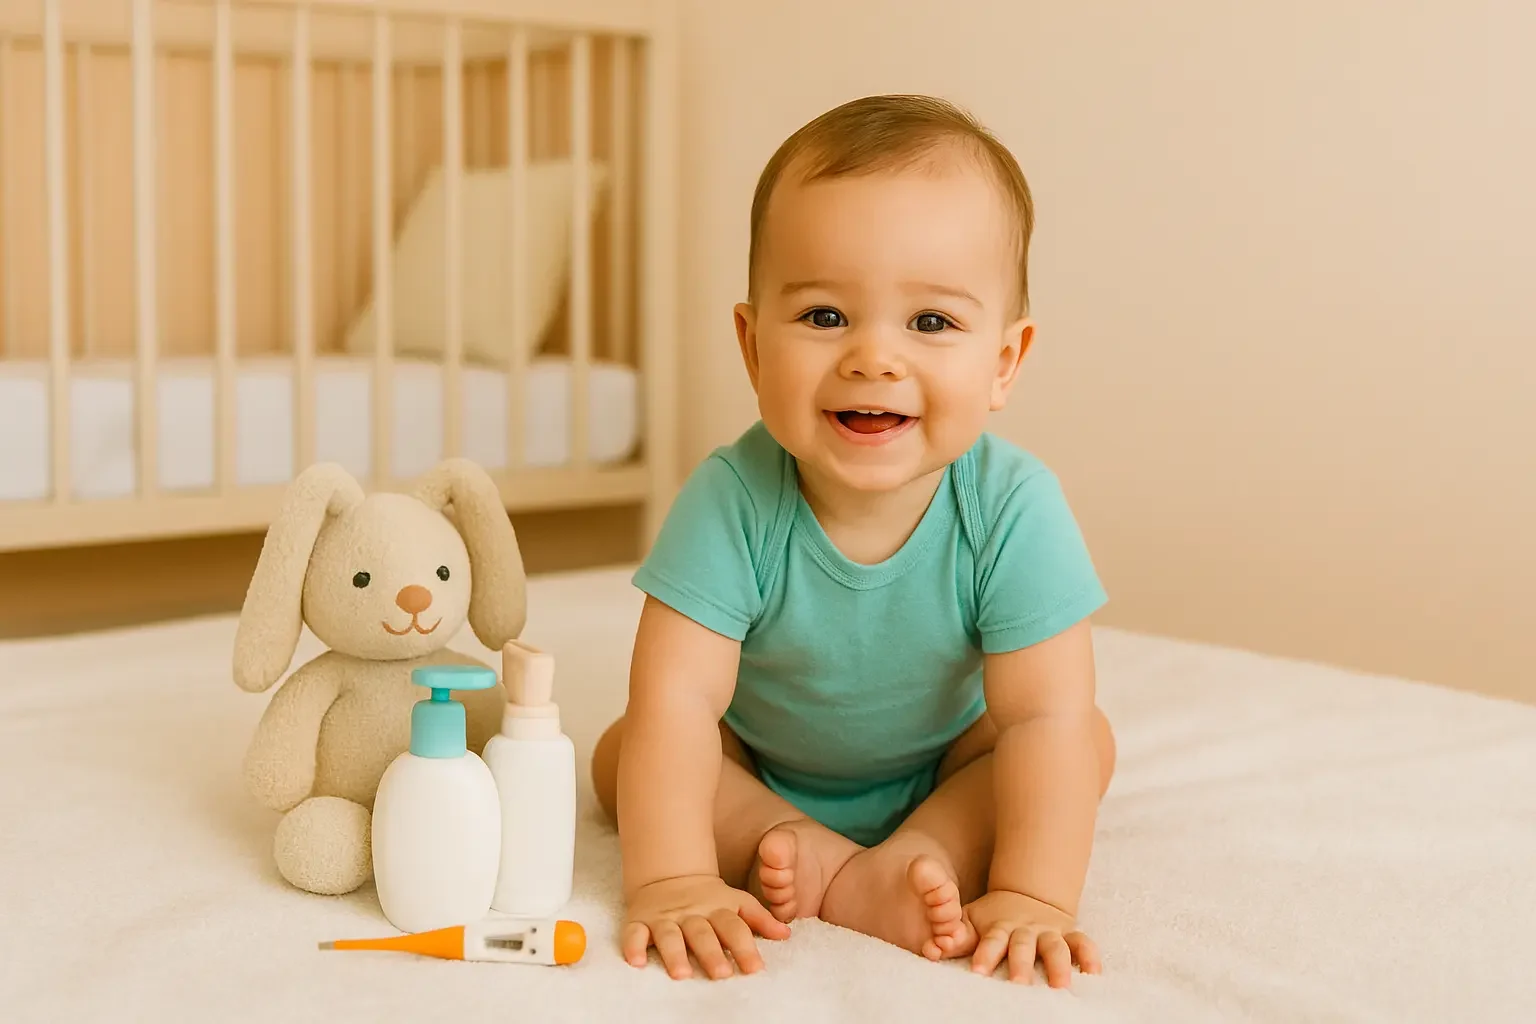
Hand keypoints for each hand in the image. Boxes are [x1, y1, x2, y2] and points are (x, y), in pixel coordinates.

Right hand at [622, 874, 790, 978]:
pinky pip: (634, 933)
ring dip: (675, 954)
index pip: (734, 928)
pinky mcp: (640, 921)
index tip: (755, 968)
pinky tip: (636, 962)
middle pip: (702, 933)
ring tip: (681, 974)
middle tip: (721, 973)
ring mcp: (665, 918)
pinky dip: (633, 946)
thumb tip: (787, 934)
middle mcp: (692, 914)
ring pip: (670, 935)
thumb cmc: (709, 898)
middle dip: (712, 953)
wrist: (668, 874)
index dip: (745, 947)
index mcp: (717, 910)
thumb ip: (760, 919)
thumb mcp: (736, 902)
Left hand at [963, 889, 1100, 985]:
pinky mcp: (1069, 935)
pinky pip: (1083, 943)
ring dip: (1059, 965)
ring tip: (1060, 985)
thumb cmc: (993, 919)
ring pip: (1055, 947)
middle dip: (1021, 964)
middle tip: (1018, 984)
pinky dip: (1090, 956)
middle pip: (1023, 946)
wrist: (1027, 896)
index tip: (978, 971)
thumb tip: (935, 947)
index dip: (985, 954)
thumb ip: (957, 935)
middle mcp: (1026, 930)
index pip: (992, 940)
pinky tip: (1094, 973)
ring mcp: (1049, 932)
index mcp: (1001, 927)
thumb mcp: (971, 920)